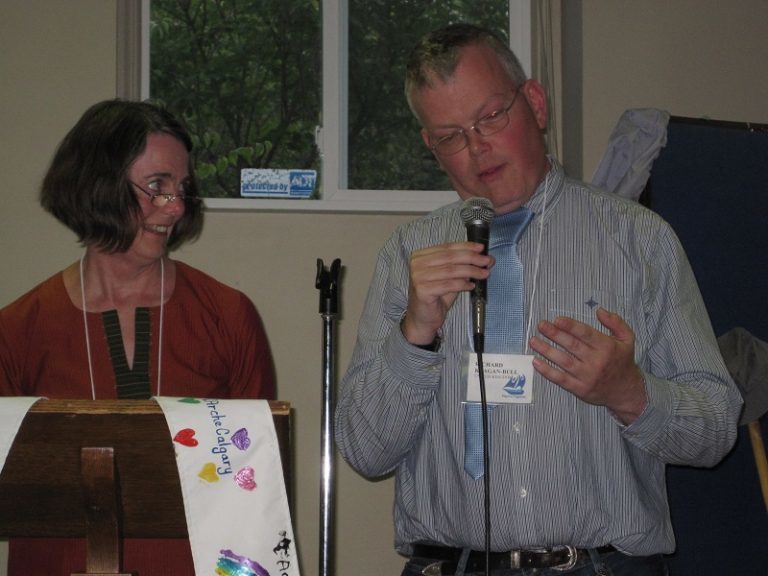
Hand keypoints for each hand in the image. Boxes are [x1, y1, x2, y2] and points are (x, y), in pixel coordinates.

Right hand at [401, 241, 492, 345]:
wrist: (423, 319)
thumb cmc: (435, 297)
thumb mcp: (450, 277)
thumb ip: (462, 266)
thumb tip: (482, 258)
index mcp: (421, 256)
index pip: (447, 247)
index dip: (466, 247)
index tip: (481, 248)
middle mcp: (417, 264)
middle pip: (450, 257)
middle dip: (471, 258)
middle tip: (486, 261)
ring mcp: (418, 277)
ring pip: (451, 270)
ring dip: (471, 271)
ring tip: (483, 274)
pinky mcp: (422, 290)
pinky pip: (448, 285)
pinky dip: (463, 285)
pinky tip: (471, 286)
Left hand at [529, 307, 646, 423]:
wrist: (627, 391)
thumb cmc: (622, 362)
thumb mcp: (627, 339)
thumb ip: (615, 322)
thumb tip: (599, 310)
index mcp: (606, 347)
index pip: (586, 334)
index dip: (570, 326)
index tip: (557, 320)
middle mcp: (596, 361)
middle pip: (571, 345)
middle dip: (554, 334)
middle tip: (541, 325)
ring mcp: (586, 376)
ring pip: (563, 361)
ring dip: (546, 350)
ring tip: (533, 341)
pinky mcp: (579, 389)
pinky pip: (560, 379)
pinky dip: (547, 371)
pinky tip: (536, 362)